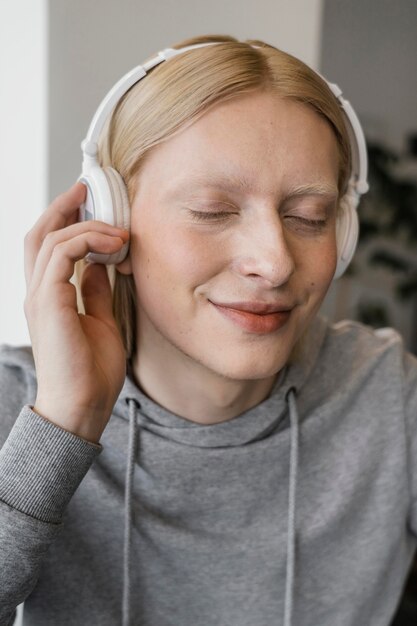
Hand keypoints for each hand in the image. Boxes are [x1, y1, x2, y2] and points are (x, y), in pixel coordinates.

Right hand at [24, 181, 129, 442]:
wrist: (82, 408)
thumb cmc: (92, 372)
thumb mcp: (101, 321)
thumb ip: (96, 291)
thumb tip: (100, 265)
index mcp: (48, 297)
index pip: (48, 246)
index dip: (66, 219)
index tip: (93, 204)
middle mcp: (38, 292)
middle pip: (39, 233)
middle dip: (65, 206)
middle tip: (91, 189)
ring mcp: (39, 296)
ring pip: (50, 238)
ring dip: (85, 223)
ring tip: (117, 223)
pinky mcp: (48, 302)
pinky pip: (62, 254)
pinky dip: (87, 240)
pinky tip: (115, 245)